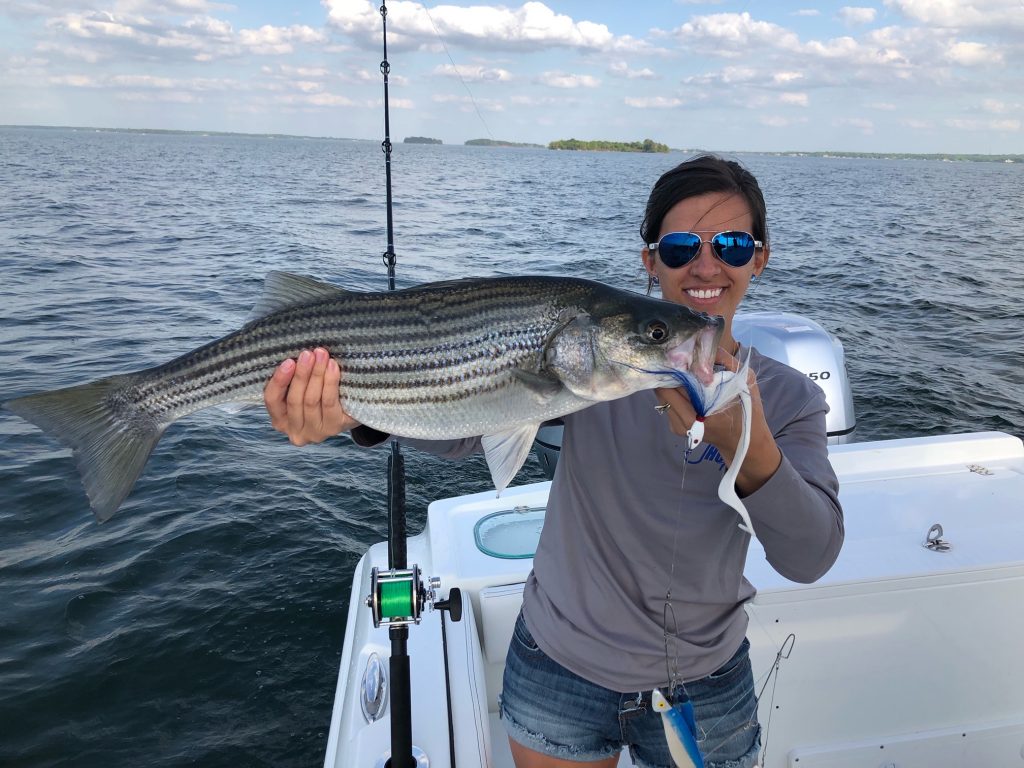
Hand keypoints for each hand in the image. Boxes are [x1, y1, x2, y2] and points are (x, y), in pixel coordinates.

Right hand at [264, 347, 359, 444]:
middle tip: (308, 354)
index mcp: (280, 420)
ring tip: (321, 356)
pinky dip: (330, 382)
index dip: (279, 380)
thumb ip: (293, 380)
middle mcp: (295, 431)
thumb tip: (295, 358)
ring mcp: (315, 432)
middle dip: (301, 374)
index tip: (289, 362)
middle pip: (294, 400)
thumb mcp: (300, 390)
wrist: (349, 410)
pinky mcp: (334, 428)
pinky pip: (329, 402)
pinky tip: (332, 367)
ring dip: (316, 374)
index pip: (272, 400)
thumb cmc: (318, 395)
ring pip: (312, 400)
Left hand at [655, 346, 781, 493]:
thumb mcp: (745, 383)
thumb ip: (727, 362)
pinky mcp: (676, 428)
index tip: (678, 355)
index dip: (673, 369)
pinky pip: (669, 404)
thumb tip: (708, 345)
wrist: (745, 443)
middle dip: (670, 375)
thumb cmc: (747, 413)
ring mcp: (678, 428)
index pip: (671, 387)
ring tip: (684, 372)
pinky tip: (687, 387)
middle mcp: (683, 424)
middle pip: (663, 391)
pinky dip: (674, 393)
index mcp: (698, 416)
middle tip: (679, 360)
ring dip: (671, 384)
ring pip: (663, 397)